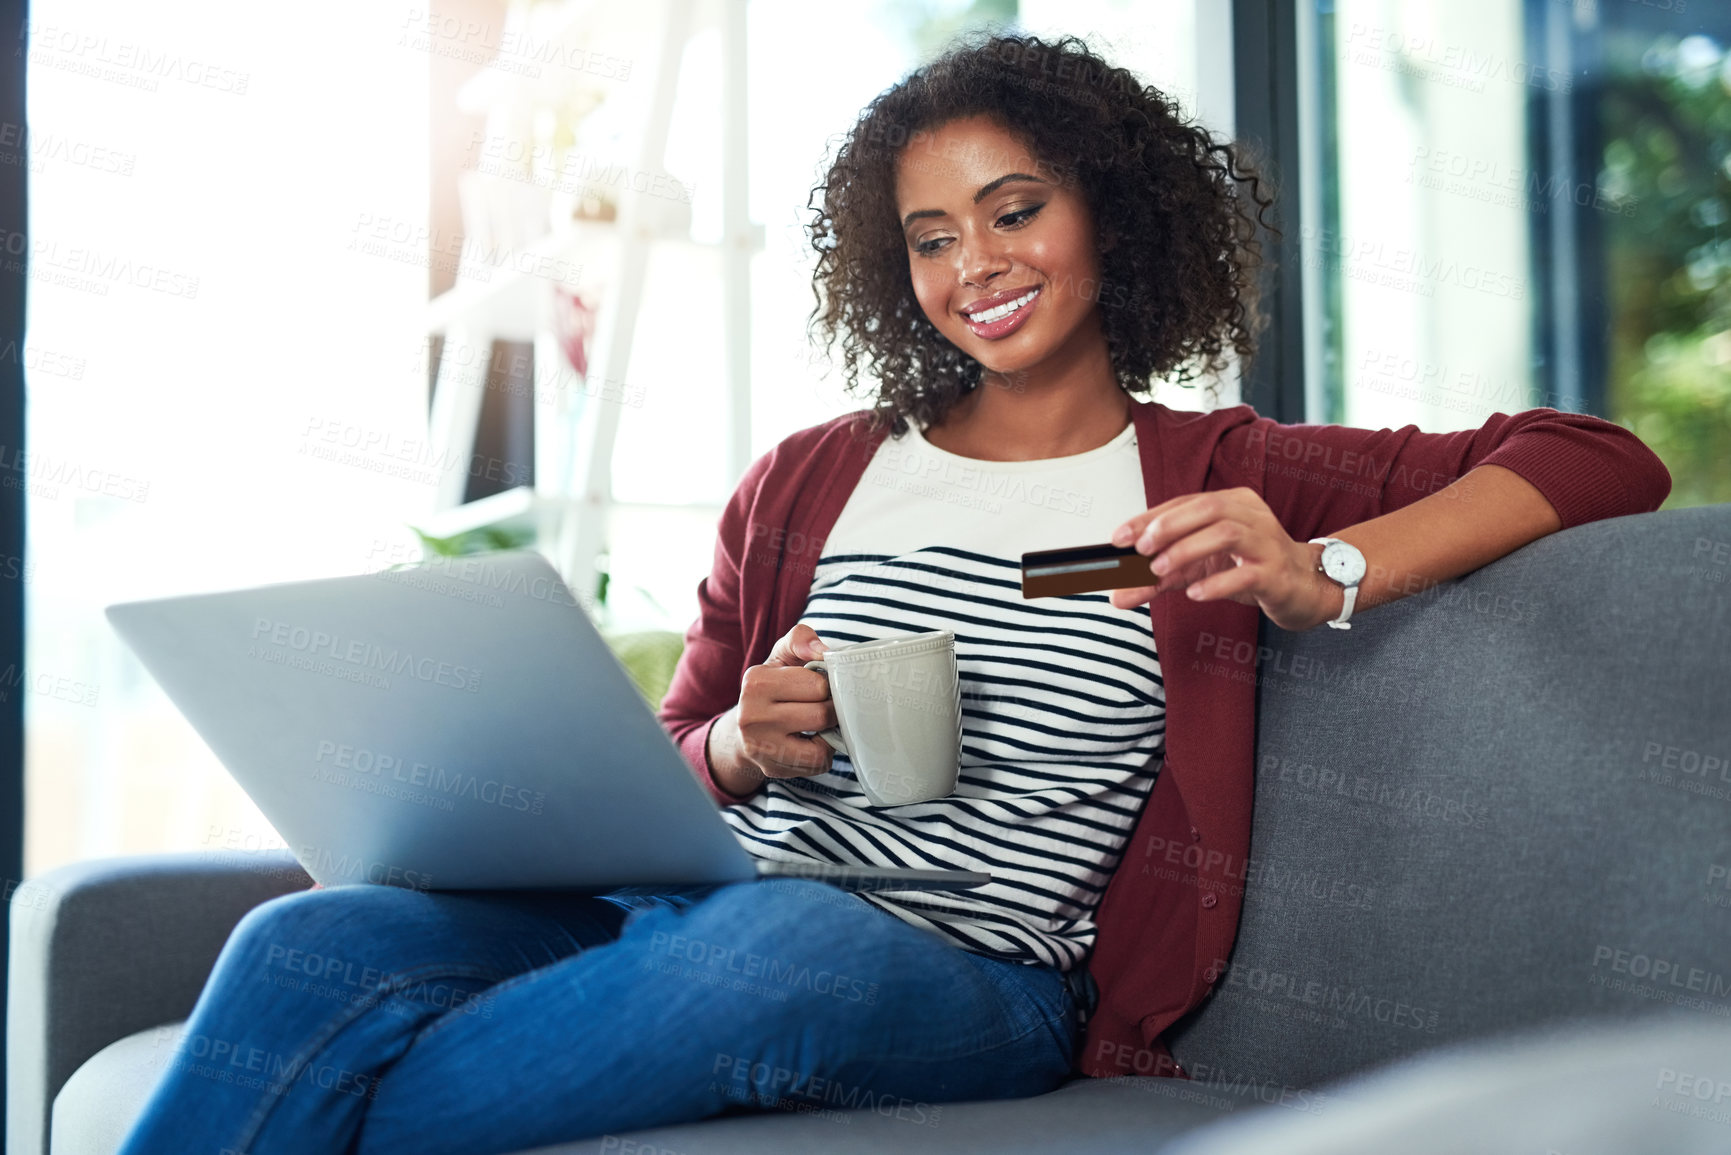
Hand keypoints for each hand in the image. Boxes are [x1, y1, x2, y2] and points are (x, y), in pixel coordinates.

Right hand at [708, 623, 838, 797]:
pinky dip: (823, 753)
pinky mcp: (772, 768)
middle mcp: (752, 715)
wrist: (745, 731)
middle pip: (821, 713)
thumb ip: (800, 639)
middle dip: (830, 709)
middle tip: (823, 707)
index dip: (826, 685)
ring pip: (822, 741)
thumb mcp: (781, 657)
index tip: (818, 687)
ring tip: (817, 725)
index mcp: (756, 681)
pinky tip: (810, 743)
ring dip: (828, 732)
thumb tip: (822, 650)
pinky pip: (817, 762)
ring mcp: (761, 746)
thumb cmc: (773, 688)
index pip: (817, 683)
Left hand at [1105, 487, 1340, 631]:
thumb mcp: (1198, 571)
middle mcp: (1251, 515)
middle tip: (1140, 549)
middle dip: (1169, 525)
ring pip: (1227, 533)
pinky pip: (1246, 572)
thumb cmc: (1247, 569)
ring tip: (1161, 570)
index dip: (1149, 518)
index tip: (1119, 537)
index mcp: (1231, 503)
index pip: (1184, 502)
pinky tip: (1195, 594)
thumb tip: (1116, 595)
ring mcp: (1266, 542)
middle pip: (1207, 508)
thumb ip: (1157, 579)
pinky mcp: (1276, 573)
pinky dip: (1218, 582)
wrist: (1302, 588)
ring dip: (1188, 550)